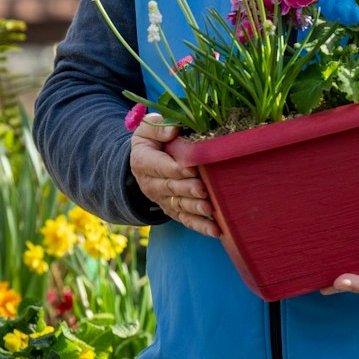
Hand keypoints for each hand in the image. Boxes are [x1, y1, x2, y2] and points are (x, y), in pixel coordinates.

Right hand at [128, 114, 218, 237]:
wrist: (144, 162)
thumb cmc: (152, 140)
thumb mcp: (148, 128)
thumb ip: (158, 127)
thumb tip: (173, 130)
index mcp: (142, 162)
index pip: (159, 166)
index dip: (175, 168)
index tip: (192, 169)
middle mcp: (150, 184)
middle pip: (170, 188)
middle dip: (188, 190)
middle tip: (203, 190)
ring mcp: (162, 200)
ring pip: (179, 206)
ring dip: (195, 209)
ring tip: (210, 210)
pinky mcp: (173, 210)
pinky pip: (186, 220)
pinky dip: (201, 227)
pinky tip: (216, 231)